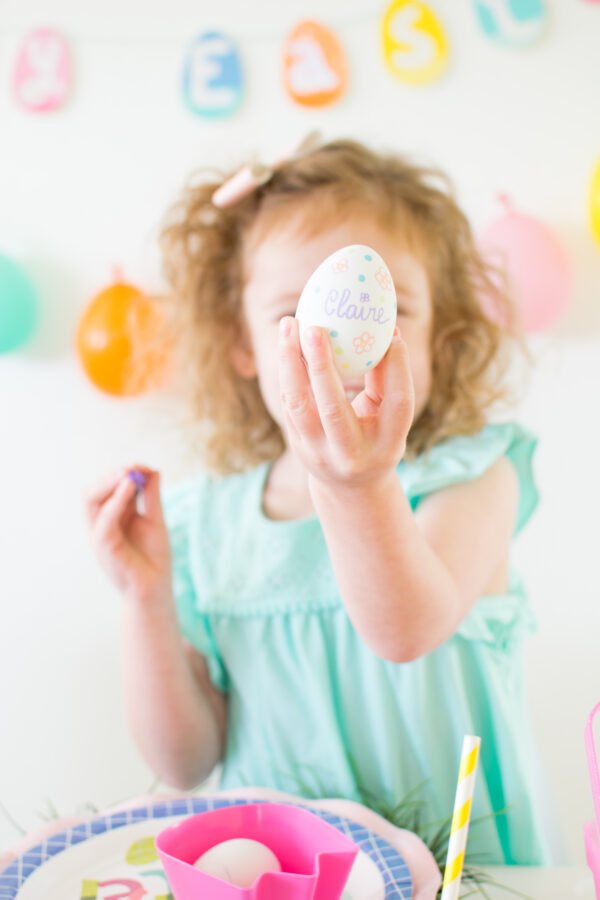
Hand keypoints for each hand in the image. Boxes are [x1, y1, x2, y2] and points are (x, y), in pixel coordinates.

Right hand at [85, 466, 171, 600]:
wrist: (155, 589)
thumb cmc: (154, 558)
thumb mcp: (155, 520)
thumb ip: (152, 497)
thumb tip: (153, 470)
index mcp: (113, 517)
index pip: (107, 488)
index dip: (121, 474)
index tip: (142, 466)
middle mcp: (102, 524)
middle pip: (93, 492)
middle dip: (111, 476)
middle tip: (131, 467)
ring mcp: (99, 535)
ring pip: (91, 501)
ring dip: (109, 484)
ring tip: (129, 475)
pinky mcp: (103, 546)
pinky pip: (104, 519)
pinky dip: (115, 501)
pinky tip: (130, 488)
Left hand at [278, 317, 413, 486]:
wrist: (350, 487)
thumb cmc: (377, 435)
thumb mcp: (390, 415)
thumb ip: (387, 378)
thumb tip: (387, 331)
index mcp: (388, 445)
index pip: (398, 404)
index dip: (397, 369)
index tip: (391, 333)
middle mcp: (352, 453)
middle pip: (335, 408)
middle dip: (322, 365)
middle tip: (314, 327)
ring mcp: (319, 453)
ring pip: (299, 405)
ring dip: (290, 362)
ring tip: (289, 324)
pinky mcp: (297, 445)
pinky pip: (289, 402)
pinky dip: (287, 370)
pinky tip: (286, 342)